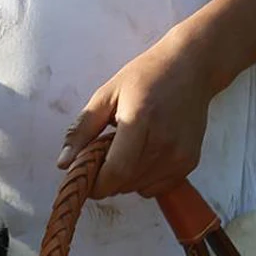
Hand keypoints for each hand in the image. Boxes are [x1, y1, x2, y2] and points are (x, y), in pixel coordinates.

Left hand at [56, 25, 216, 199]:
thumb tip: (63, 164)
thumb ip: (82, 130)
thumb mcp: (106, 95)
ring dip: (125, 179)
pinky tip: (145, 154)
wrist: (192, 67)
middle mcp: (163, 143)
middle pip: (125, 184)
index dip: (97, 184)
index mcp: (140, 121)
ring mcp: (179, 155)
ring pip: (138, 189)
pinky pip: (156, 188)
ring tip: (128, 149)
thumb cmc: (146, 77)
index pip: (115, 172)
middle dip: (107, 178)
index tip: (86, 179)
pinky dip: (143, 180)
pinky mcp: (189, 163)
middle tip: (105, 155)